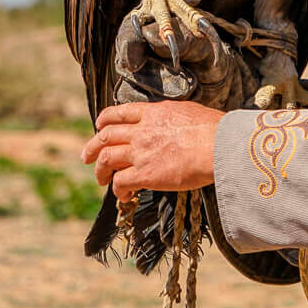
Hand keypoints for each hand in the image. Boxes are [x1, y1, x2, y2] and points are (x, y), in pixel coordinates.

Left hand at [80, 101, 224, 200]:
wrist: (220, 146)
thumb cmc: (214, 130)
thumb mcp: (188, 112)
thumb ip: (172, 117)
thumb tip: (173, 121)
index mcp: (153, 113)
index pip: (118, 113)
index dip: (104, 120)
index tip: (99, 126)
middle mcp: (142, 131)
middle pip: (106, 136)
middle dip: (92, 147)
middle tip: (86, 156)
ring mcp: (141, 153)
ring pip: (106, 159)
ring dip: (100, 171)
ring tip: (101, 180)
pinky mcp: (145, 174)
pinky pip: (120, 183)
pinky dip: (118, 190)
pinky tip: (124, 196)